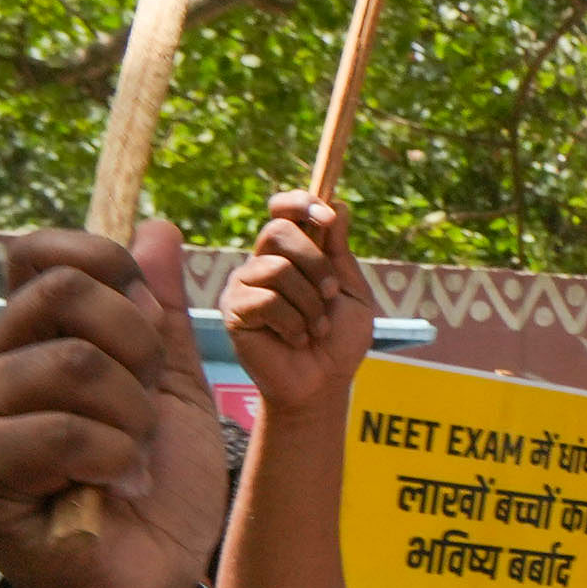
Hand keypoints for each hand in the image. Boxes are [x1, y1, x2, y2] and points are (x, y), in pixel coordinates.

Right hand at [0, 226, 230, 587]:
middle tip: (146, 405)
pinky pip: (60, 432)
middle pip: (60, 292)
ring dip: (131, 416)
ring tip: (132, 458)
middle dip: (135, 345)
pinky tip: (116, 486)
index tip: (150, 324)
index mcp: (35, 338)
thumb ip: (162, 317)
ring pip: (71, 364)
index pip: (40, 253)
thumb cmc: (155, 490)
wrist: (148, 582)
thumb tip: (157, 229)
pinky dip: (114, 459)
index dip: (106, 266)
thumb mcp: (175, 391)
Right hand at [219, 192, 379, 416]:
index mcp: (292, 253)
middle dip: (315, 263)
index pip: (283, 210)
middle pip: (279, 230)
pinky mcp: (234, 310)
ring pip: (278, 269)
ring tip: (316, 328)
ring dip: (310, 303)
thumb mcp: (352, 291)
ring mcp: (245, 285)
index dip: (301, 203)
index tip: (327, 217)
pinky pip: (265, 300)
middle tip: (331, 294)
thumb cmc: (339, 341)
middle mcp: (263, 263)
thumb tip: (338, 205)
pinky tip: (296, 339)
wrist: (324, 384)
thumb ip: (340, 252)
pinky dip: (293, 322)